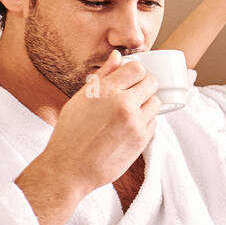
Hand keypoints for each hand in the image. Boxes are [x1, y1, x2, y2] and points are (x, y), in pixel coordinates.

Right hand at [36, 50, 158, 194]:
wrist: (70, 168)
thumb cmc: (70, 133)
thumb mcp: (80, 99)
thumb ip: (102, 76)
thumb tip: (118, 56)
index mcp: (105, 90)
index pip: (137, 68)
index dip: (135, 72)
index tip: (130, 79)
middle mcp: (122, 103)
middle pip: (151, 83)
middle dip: (144, 85)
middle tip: (132, 94)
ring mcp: (135, 123)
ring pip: (155, 102)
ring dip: (146, 104)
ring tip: (130, 112)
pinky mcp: (141, 140)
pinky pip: (154, 122)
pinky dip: (146, 121)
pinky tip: (130, 126)